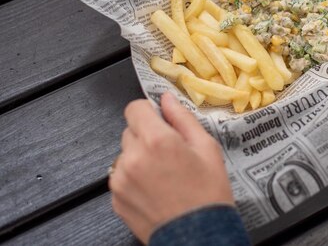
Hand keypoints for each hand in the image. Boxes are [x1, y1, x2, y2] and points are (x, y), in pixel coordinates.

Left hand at [109, 92, 233, 243]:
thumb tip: (167, 98)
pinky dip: (134, 178)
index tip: (160, 120)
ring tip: (164, 174)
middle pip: (130, 130)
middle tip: (170, 152)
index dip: (148, 111)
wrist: (199, 235)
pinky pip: (121, 176)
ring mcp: (121, 179)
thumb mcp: (206, 148)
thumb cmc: (208, 193)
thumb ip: (182, 118)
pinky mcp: (116, 198)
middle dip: (147, 135)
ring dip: (139, 157)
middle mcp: (133, 157)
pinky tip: (155, 189)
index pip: (135, 108)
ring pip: (125, 154)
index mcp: (157, 140)